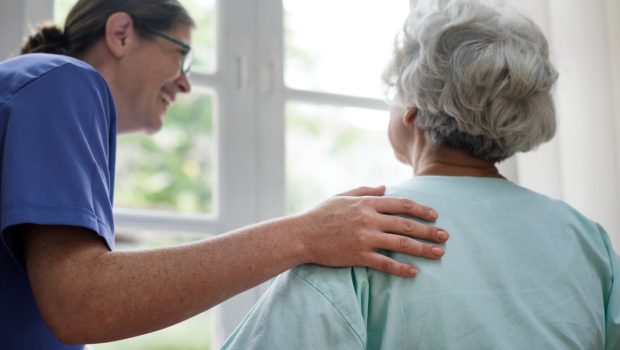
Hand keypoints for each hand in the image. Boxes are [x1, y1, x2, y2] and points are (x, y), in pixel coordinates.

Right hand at [296, 186, 447, 276]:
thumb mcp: (342, 196)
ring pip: (401, 243)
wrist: (301, 234)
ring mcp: (365, 238)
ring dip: (423, 249)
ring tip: (439, 253)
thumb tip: (385, 187)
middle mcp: (369, 219)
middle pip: (406, 224)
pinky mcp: (359, 255)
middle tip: (445, 236)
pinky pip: (385, 263)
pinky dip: (401, 268)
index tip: (434, 215)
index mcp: (367, 203)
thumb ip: (365, 191)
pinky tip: (414, 272)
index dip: (421, 209)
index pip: (401, 204)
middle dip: (429, 230)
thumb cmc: (320, 214)